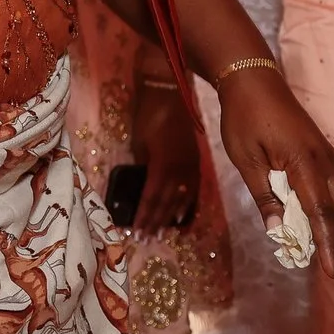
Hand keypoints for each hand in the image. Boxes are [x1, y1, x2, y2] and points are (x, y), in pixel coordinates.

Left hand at [131, 80, 199, 231]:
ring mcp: (191, 167)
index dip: (144, 217)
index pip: (152, 199)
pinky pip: (193, 189)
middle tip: (146, 240)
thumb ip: (143, 167)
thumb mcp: (139, 144)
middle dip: (155, 222)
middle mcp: (181, 171)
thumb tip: (142, 185)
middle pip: (167, 203)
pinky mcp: (196, 161)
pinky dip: (187, 204)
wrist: (170, 93)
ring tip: (162, 233)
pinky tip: (182, 215)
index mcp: (164, 167)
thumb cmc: (148, 116)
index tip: (137, 233)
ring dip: (170, 217)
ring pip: (181, 199)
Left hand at [213, 66, 333, 288]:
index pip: (321, 213)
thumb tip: (280, 234)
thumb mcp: (245, 158)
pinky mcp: (330, 158)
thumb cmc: (244, 118)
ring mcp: (332, 160)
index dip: (329, 246)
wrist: (255, 81)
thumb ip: (264, 195)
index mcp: (304, 163)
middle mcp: (326, 163)